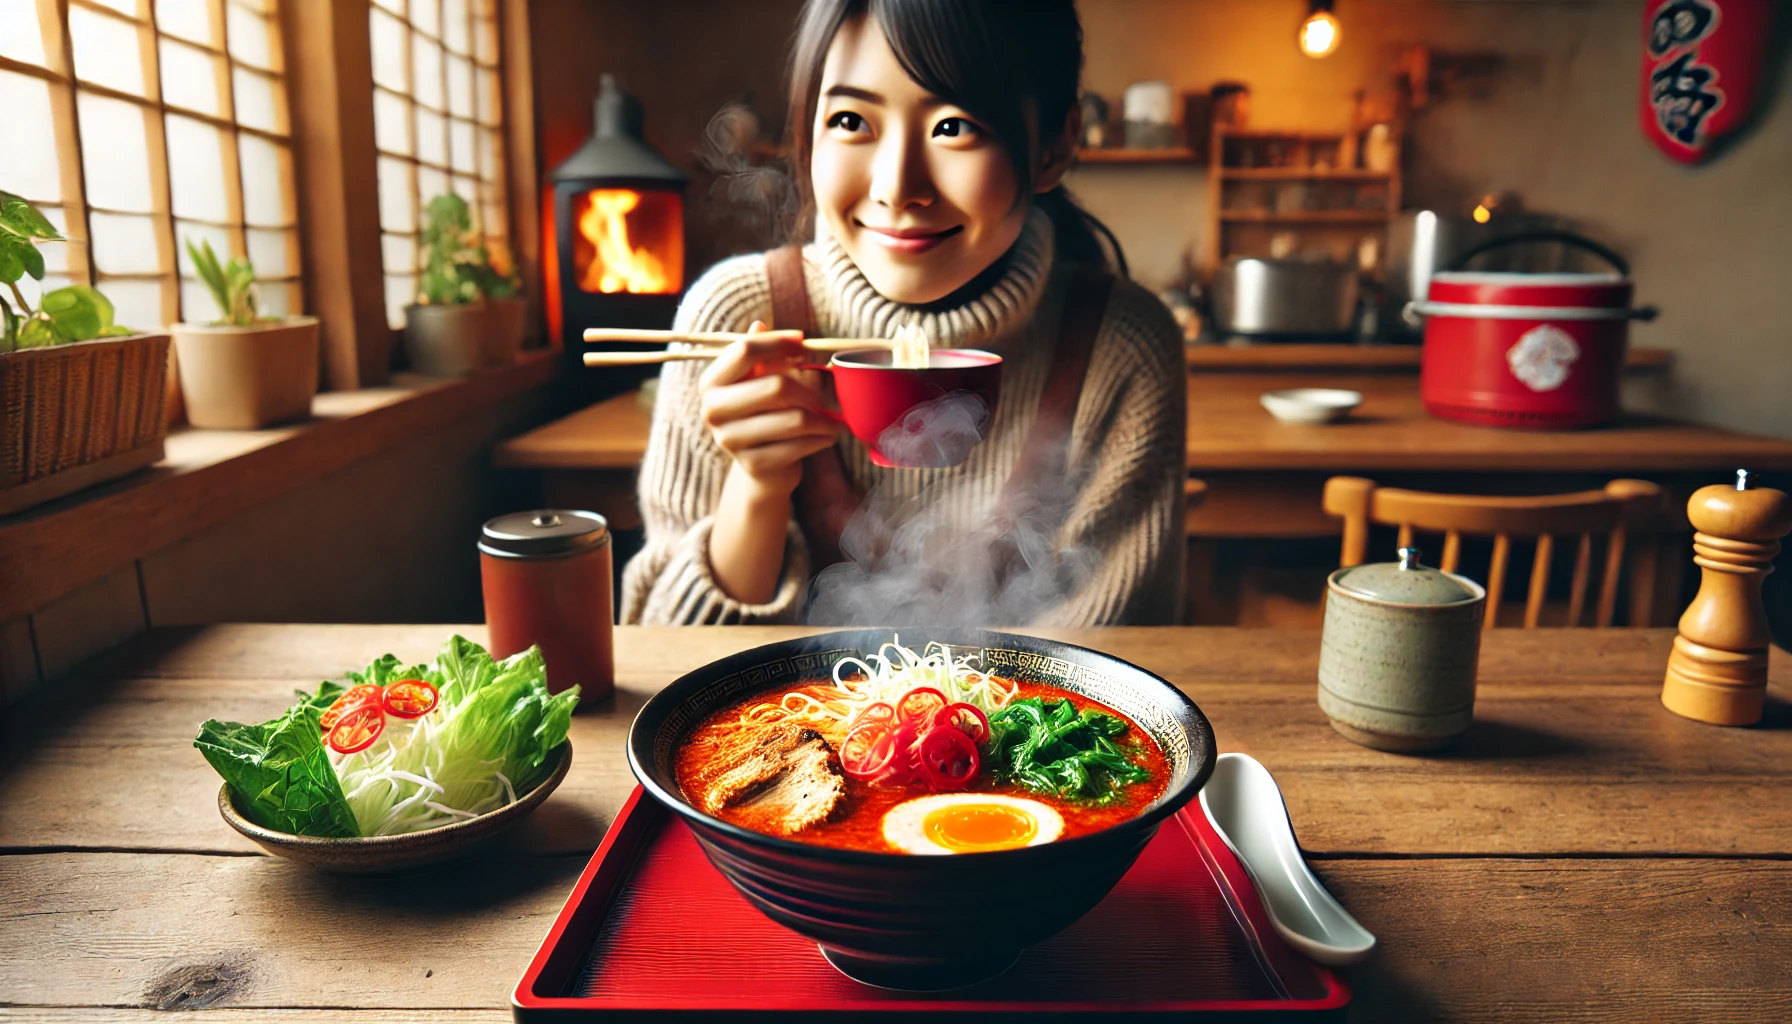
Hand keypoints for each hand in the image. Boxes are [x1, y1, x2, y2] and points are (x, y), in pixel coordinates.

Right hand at [698, 320, 840, 499]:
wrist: (762, 467)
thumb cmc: (764, 413)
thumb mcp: (758, 380)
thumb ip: (759, 353)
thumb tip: (758, 325)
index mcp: (711, 382)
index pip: (745, 350)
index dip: (779, 342)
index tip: (803, 342)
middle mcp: (712, 411)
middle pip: (777, 386)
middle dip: (810, 389)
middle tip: (823, 393)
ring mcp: (730, 441)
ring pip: (796, 419)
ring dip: (824, 417)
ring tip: (832, 418)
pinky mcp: (753, 465)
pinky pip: (801, 445)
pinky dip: (822, 438)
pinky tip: (826, 435)